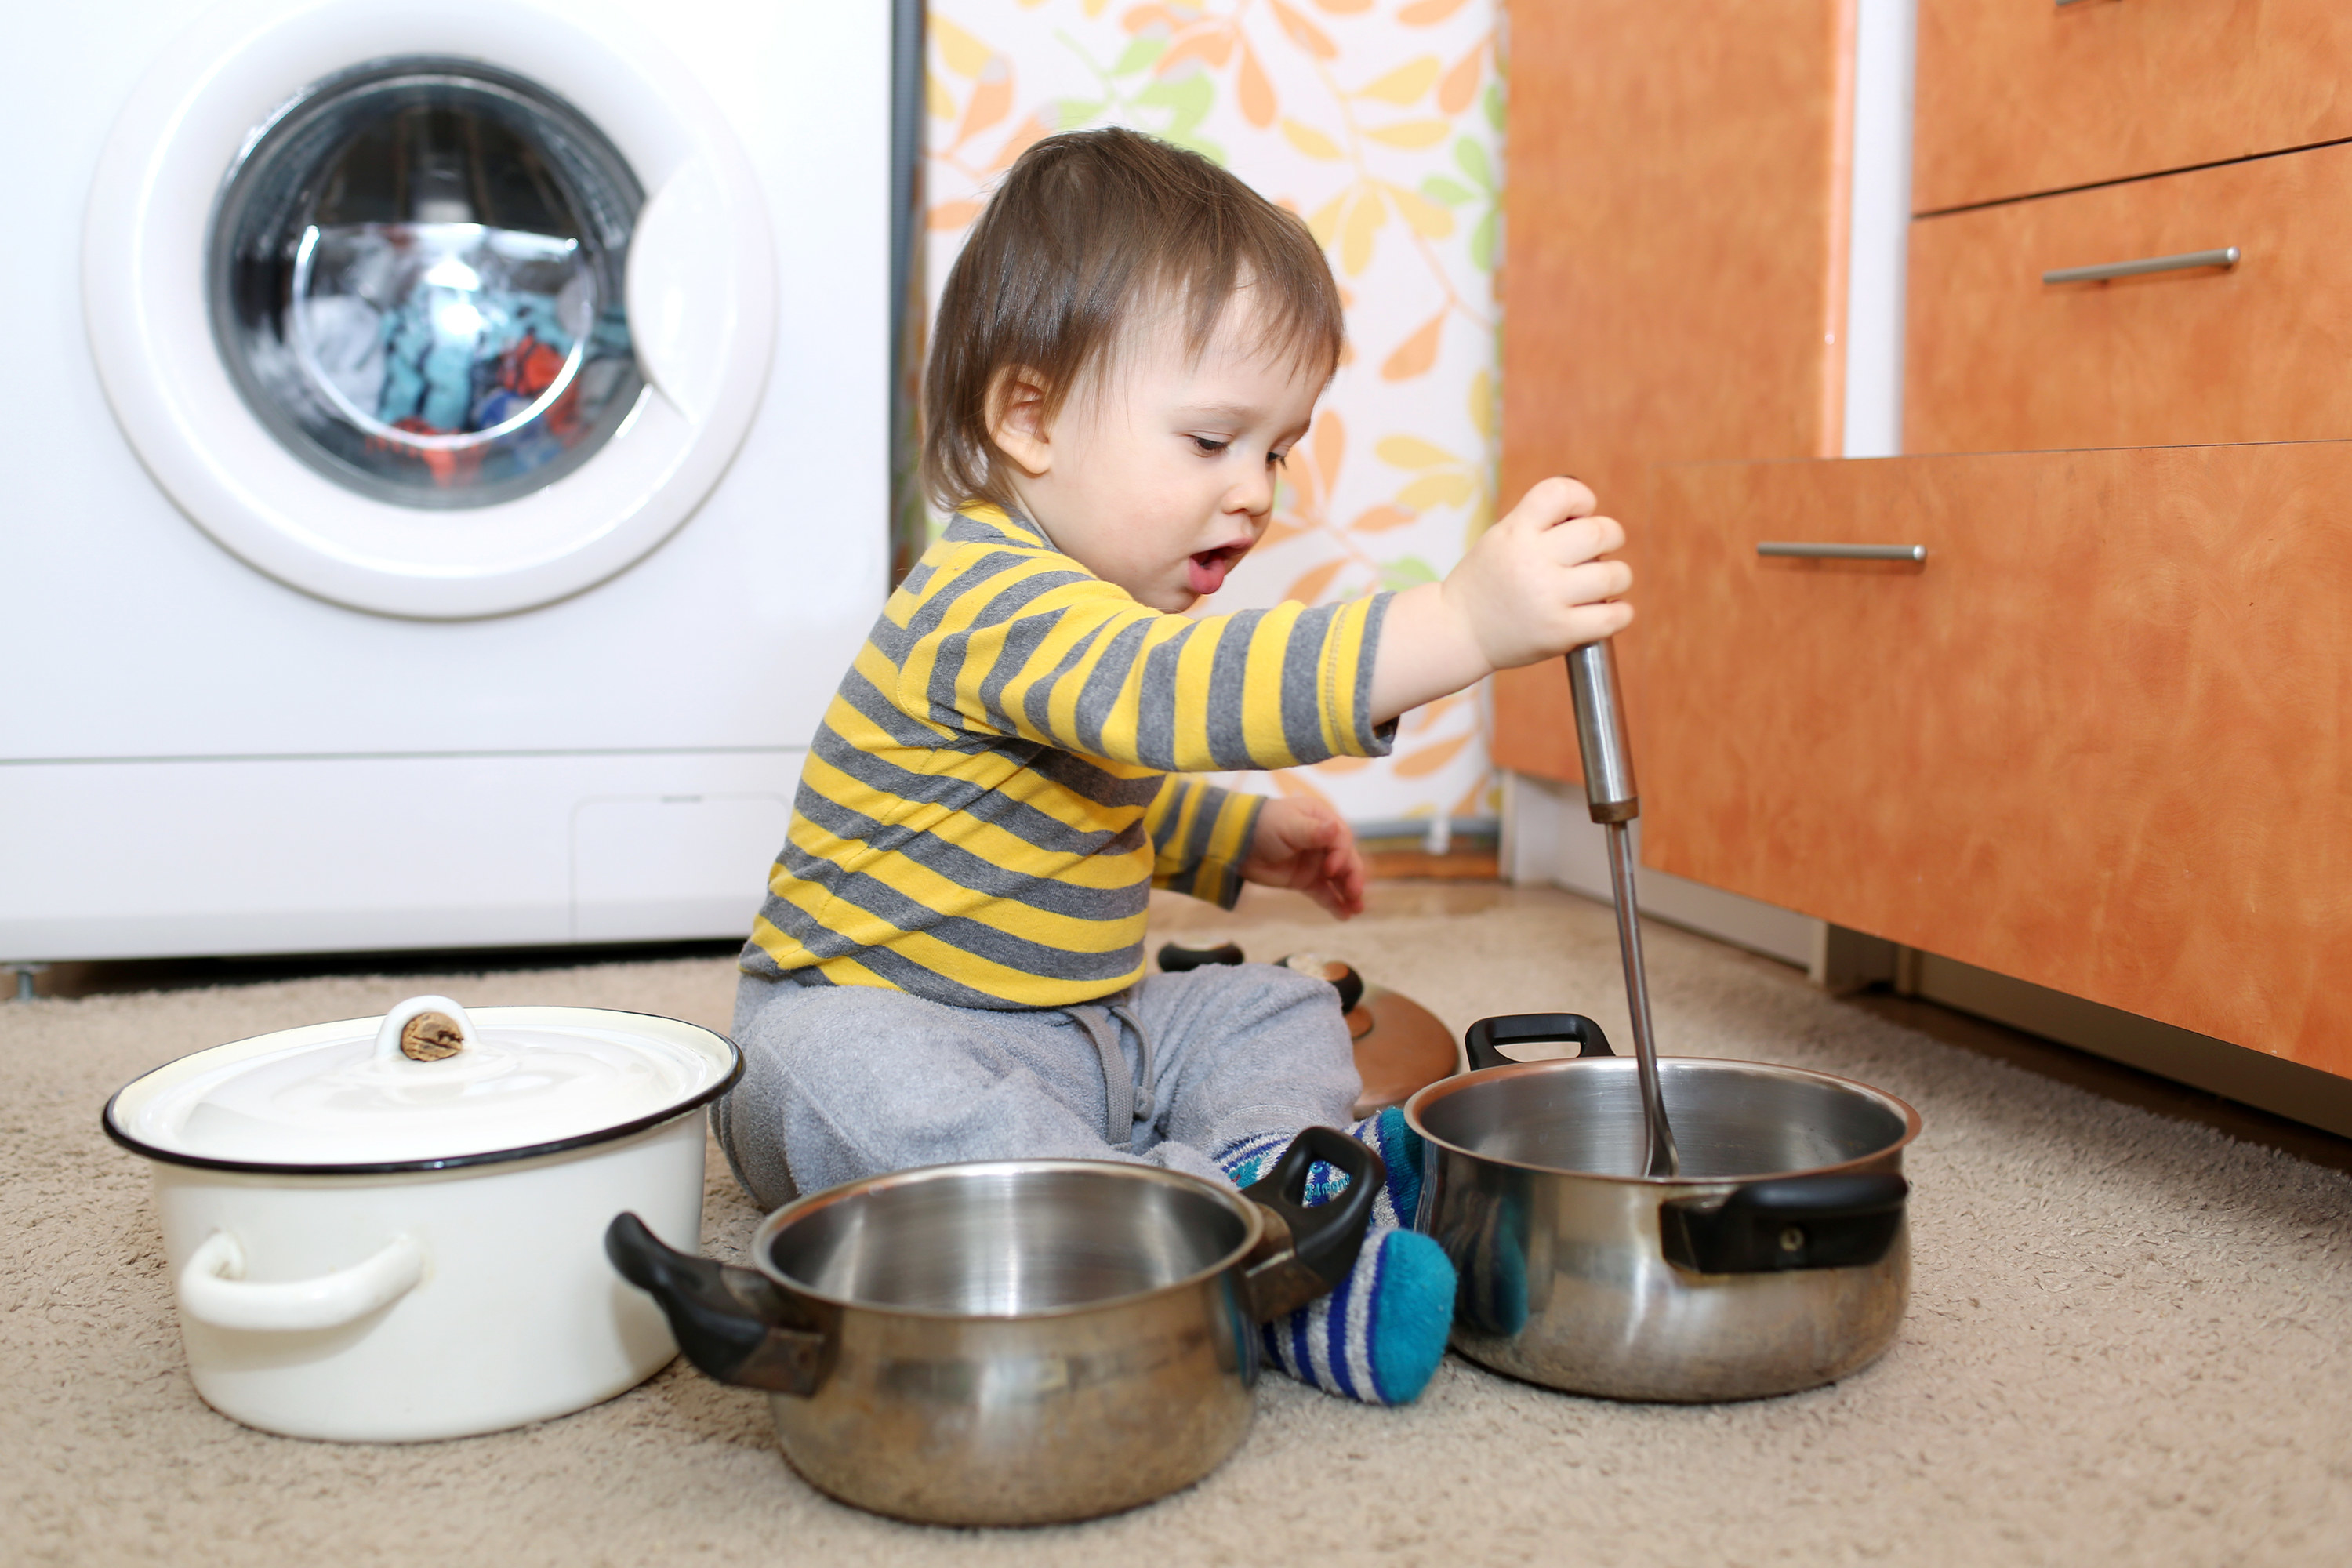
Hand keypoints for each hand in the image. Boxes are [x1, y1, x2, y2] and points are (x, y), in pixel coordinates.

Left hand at [1242, 795, 1366, 919]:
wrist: (1235, 843)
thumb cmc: (1262, 825)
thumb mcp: (1288, 826)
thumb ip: (1312, 831)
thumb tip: (1335, 828)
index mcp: (1323, 820)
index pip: (1342, 839)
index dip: (1342, 855)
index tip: (1331, 870)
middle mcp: (1324, 842)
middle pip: (1346, 861)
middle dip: (1353, 878)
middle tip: (1356, 894)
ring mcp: (1316, 863)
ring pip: (1338, 880)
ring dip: (1349, 893)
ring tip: (1357, 910)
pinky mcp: (1305, 881)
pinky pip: (1324, 893)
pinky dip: (1334, 904)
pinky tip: (1344, 916)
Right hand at [1367, 476, 1633, 720]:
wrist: (1457, 631)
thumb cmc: (1486, 582)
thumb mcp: (1500, 538)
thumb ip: (1539, 524)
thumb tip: (1594, 521)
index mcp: (1516, 532)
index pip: (1561, 493)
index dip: (1582, 497)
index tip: (1582, 512)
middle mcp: (1532, 562)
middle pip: (1600, 533)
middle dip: (1611, 535)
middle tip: (1604, 546)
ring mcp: (1547, 599)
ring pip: (1614, 575)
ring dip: (1618, 576)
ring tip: (1606, 582)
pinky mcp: (1559, 633)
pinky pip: (1613, 617)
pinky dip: (1620, 613)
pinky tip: (1609, 610)